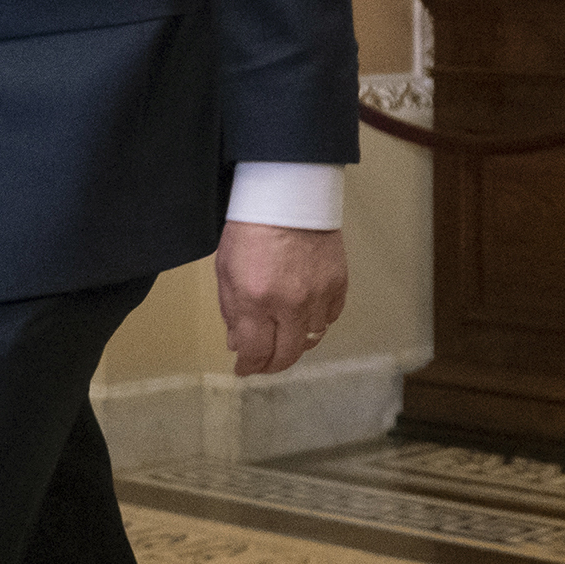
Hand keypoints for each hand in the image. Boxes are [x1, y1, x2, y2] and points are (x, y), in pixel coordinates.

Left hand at [215, 221, 346, 375]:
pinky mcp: (338, 283)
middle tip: (264, 363)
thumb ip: (232, 312)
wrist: (289, 195)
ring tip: (285, 337)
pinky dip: (317, 322)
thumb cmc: (251, 228)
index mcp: (256, 300)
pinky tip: (305, 315)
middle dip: (272, 365)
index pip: (256, 352)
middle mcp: (290, 303)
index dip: (249, 366)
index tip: (245, 368)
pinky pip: (331, 317)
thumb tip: (239, 344)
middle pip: (287, 355)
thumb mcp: (226, 271)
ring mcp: (318, 294)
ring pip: (312, 339)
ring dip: (296, 343)